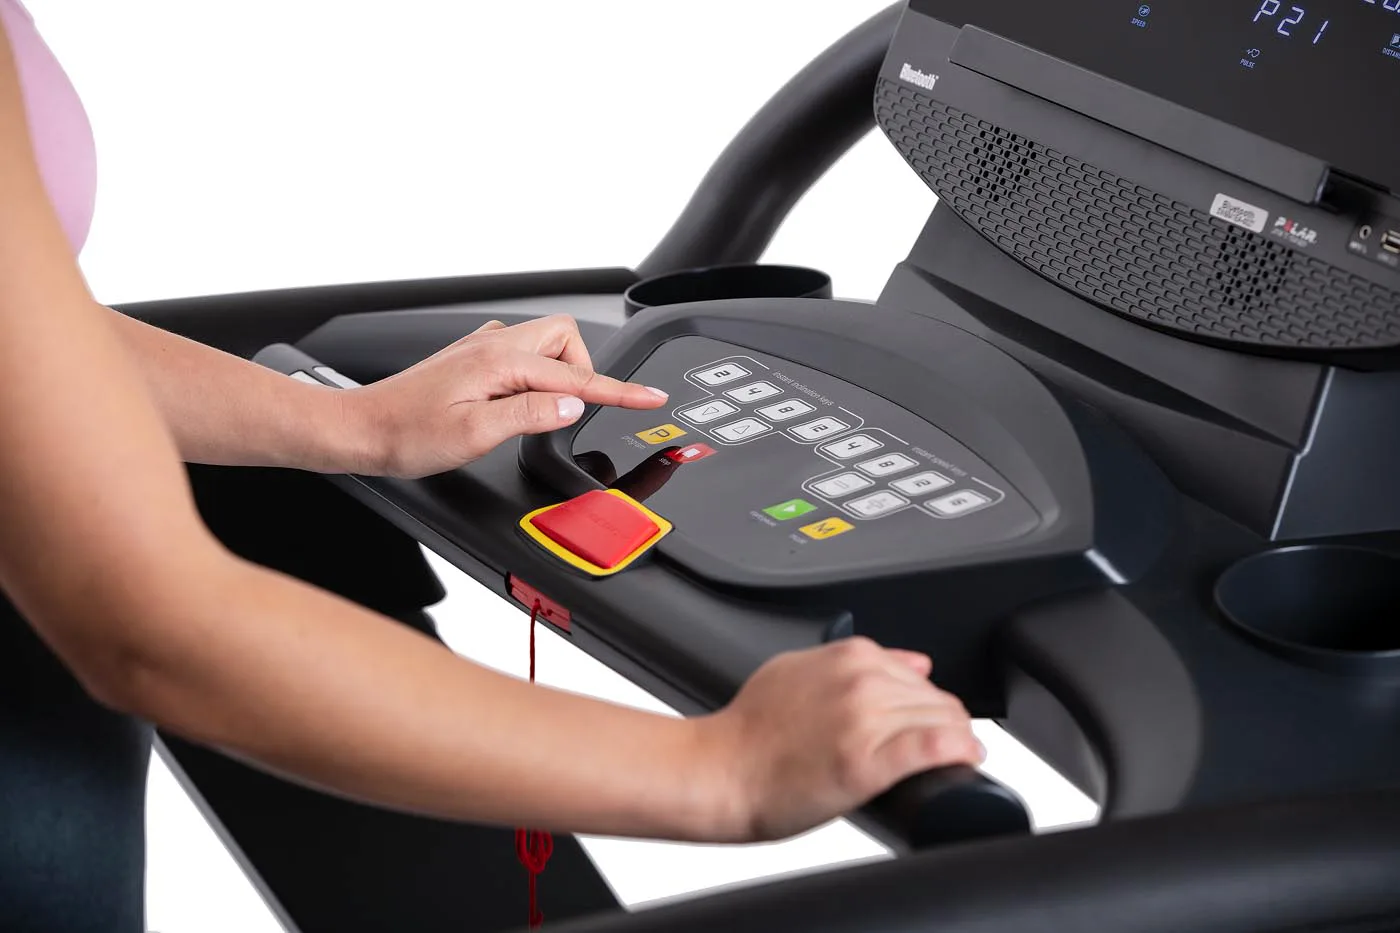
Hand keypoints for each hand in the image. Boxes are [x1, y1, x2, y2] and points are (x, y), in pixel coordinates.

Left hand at [342, 316, 667, 477]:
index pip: (576, 376)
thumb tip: (574, 403)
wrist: (361, 430)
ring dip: (559, 372)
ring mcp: (481, 349)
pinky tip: (521, 402)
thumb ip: (531, 414)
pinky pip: (522, 355)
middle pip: (566, 339)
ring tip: (547, 411)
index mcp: (499, 361)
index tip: (650, 398)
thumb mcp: (475, 433)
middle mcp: (492, 346)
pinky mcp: (472, 361)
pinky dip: (536, 376)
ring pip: (544, 345)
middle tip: (583, 409)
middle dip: (585, 369)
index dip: (619, 390)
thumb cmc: (406, 434)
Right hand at [695, 637, 983, 842]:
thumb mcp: (795, 669)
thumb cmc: (749, 730)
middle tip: (944, 744)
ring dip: (958, 737)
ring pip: (943, 720)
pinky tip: (965, 758)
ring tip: (956, 755)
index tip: (928, 719)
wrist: (720, 771)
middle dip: (947, 720)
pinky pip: (933, 748)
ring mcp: (865, 721)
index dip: (929, 700)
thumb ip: (851, 660)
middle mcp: (861, 682)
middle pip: (936, 698)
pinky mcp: (867, 763)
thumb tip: (911, 660)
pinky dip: (957, 751)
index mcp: (848, 656)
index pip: (919, 673)